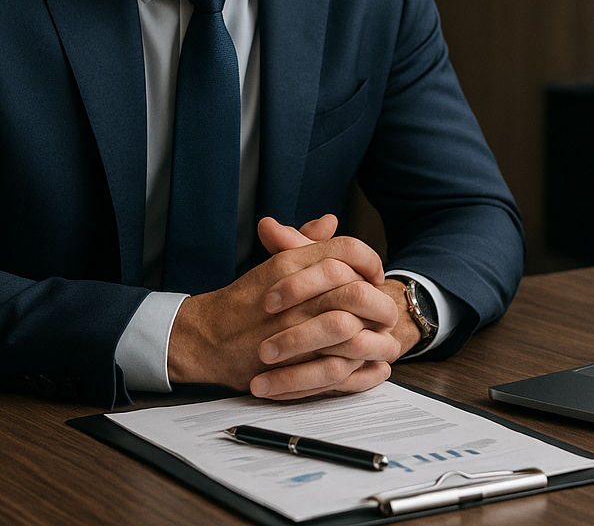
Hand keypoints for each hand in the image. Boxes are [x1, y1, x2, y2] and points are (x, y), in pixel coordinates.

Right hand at [167, 216, 402, 399]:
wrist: (206, 338)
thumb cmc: (243, 301)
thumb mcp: (273, 264)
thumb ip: (304, 242)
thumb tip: (330, 221)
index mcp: (289, 263)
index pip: (346, 251)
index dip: (370, 261)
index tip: (375, 276)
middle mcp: (293, 293)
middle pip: (355, 289)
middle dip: (380, 303)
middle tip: (387, 311)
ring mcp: (291, 328)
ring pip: (349, 327)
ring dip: (375, 337)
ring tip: (385, 340)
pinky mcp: (289, 363)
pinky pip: (336, 365)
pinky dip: (362, 371)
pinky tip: (374, 368)